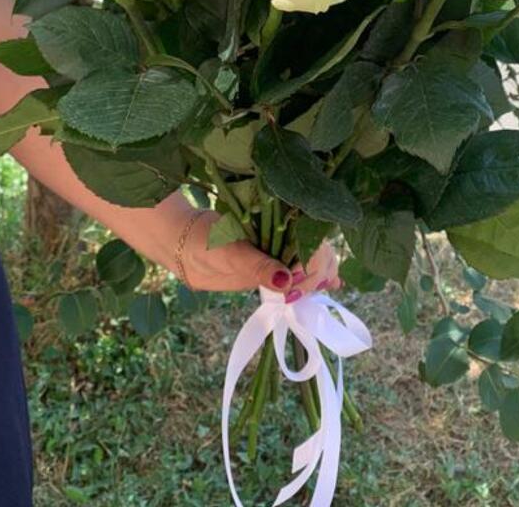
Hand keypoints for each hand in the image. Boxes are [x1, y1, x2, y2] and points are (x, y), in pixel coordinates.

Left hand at [180, 212, 339, 298]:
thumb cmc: (206, 241)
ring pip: (317, 264)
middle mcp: (286, 235)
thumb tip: (285, 281)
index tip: (292, 283)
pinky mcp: (278, 268)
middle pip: (319, 253)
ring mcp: (284, 252)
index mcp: (280, 221)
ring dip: (319, 281)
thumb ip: (257, 265)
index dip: (310, 264)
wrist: (187, 250)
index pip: (311, 240)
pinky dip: (319, 280)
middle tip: (292, 296)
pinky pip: (305, 272)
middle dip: (315, 277)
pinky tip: (331, 288)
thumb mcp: (231, 252)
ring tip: (307, 297)